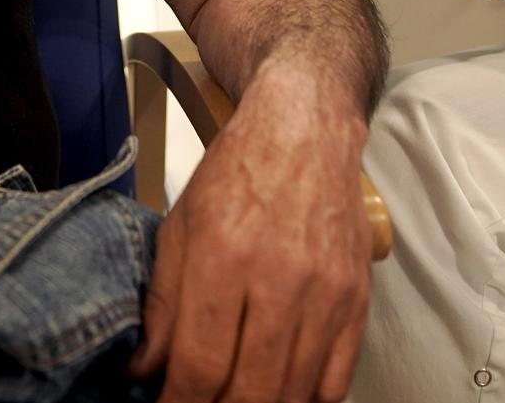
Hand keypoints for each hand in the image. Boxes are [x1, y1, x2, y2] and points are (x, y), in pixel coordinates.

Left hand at [133, 68, 372, 402]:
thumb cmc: (237, 173)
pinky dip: (306, 400)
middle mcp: (280, 279)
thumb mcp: (180, 227)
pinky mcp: (357, 300)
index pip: (201, 365)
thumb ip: (162, 305)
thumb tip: (147, 372)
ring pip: (293, 392)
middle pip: (250, 390)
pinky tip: (280, 396)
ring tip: (232, 399)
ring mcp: (326, 293)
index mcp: (224, 256)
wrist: (306, 129)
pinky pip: (336, 379)